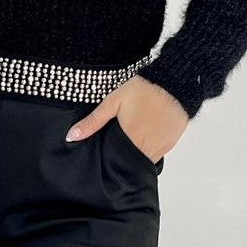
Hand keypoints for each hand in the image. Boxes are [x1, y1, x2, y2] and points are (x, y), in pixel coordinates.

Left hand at [65, 74, 188, 161]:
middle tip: (115, 148)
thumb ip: (93, 121)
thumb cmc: (144, 89)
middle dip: (121, 159)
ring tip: (129, 143)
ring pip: (144, 160)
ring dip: (135, 156)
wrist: (175, 83)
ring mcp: (161, 147)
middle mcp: (147, 149)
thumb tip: (71, 137)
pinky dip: (149, 149)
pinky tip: (144, 138)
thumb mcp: (113, 101)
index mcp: (131, 141)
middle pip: (130, 164)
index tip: (104, 157)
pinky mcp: (171, 144)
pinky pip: (156, 153)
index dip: (109, 161)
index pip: (116, 163)